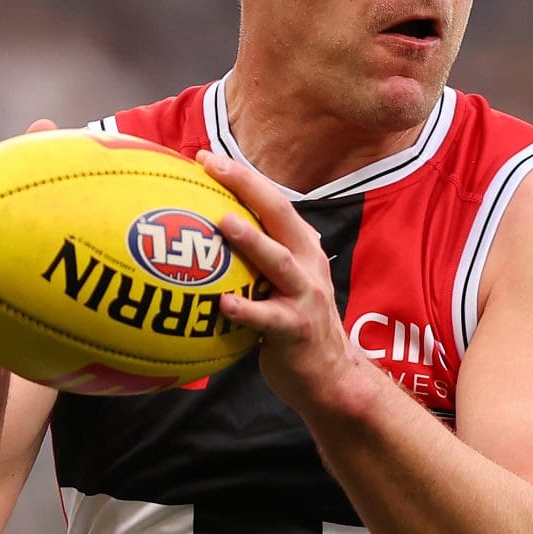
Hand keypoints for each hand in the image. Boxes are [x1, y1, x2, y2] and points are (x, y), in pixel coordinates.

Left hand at [200, 150, 372, 417]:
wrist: (330, 375)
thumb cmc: (293, 324)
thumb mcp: (281, 283)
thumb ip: (255, 259)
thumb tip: (202, 236)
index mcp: (301, 246)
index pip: (272, 201)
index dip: (242, 176)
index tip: (205, 157)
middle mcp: (307, 263)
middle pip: (279, 214)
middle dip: (247, 186)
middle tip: (213, 167)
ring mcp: (304, 295)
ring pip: (278, 261)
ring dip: (252, 241)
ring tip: (224, 222)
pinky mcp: (297, 329)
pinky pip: (268, 317)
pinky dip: (246, 309)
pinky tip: (222, 303)